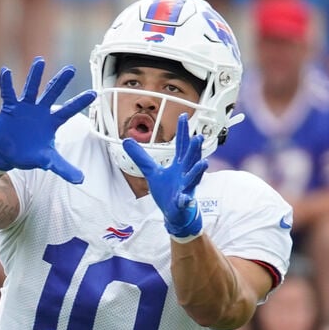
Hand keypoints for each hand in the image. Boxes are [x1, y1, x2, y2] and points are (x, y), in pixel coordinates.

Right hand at [0, 57, 95, 183]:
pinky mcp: (10, 108)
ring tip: (40, 61)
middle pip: (52, 93)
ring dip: (35, 76)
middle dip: (61, 81)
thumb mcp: (47, 161)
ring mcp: (25, 107)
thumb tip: (81, 180)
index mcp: (51, 122)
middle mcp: (40, 111)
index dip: (80, 102)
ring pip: (31, 89)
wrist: (5, 155)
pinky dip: (6, 83)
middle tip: (71, 69)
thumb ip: (64, 168)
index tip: (94, 93)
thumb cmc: (28, 155)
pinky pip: (8, 93)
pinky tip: (6, 71)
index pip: (68, 110)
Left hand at [122, 113, 206, 238]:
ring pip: (193, 178)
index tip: (183, 116)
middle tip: (198, 137)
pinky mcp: (182, 203)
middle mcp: (185, 174)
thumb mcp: (151, 171)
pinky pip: (184, 200)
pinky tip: (185, 197)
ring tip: (202, 163)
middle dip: (195, 149)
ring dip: (197, 171)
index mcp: (179, 165)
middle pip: (190, 159)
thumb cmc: (167, 190)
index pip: (181, 145)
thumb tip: (126, 140)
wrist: (174, 213)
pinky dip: (185, 199)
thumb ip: (140, 157)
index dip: (182, 131)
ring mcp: (186, 188)